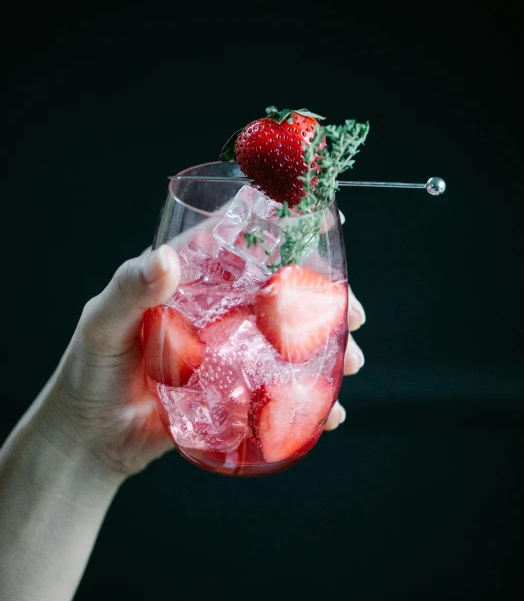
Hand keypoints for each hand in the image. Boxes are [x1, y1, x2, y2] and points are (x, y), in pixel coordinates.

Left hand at [43, 244, 364, 478]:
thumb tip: (166, 257)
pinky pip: (280, 393)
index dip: (282, 228)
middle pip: (280, 294)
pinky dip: (309, 402)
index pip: (241, 243)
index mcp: (191, 280)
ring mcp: (232, 352)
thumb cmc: (90, 369)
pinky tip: (331, 412)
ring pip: (289, 342)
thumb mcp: (103, 323)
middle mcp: (218, 310)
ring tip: (352, 362)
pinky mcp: (236, 394)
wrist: (90, 439)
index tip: (324, 221)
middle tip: (353, 312)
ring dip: (328, 349)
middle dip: (323, 300)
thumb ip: (130, 290)